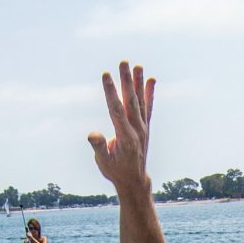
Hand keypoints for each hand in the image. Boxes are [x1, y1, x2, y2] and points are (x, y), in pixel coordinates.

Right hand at [89, 61, 154, 188]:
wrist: (134, 180)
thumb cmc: (115, 170)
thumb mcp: (103, 162)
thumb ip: (98, 147)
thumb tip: (92, 134)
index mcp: (125, 137)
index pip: (116, 110)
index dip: (110, 91)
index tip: (106, 75)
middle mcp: (137, 130)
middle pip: (131, 101)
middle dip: (126, 80)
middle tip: (123, 62)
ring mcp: (143, 128)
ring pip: (140, 101)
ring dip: (138, 82)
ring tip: (137, 65)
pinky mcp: (145, 127)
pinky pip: (148, 107)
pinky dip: (150, 93)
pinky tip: (151, 80)